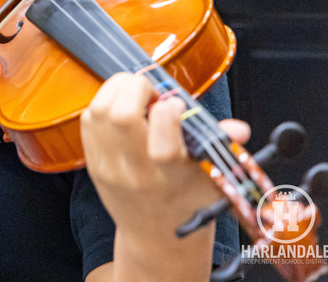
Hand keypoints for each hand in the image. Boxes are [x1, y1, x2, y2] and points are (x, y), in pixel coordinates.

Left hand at [80, 73, 249, 244]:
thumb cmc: (189, 202)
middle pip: (121, 117)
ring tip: (138, 95)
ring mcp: (108, 168)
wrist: (155, 237)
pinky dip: (104, 102)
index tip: (178, 105)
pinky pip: (88, 120)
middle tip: (152, 93)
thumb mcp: (212, 179)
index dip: (170, 110)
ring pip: (99, 112)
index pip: (162, 140)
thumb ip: (220, 147)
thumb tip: (239, 128)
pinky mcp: (92, 163)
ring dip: (117, 90)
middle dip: (137, 88)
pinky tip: (122, 106)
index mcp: (169, 178)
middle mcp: (134, 173)